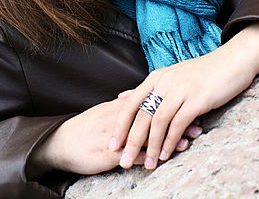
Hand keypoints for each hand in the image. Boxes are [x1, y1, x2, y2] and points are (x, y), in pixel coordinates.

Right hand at [28, 96, 201, 177]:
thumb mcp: (103, 112)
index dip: (170, 104)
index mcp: (119, 106)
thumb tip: (138, 100)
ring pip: (146, 134)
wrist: (59, 142)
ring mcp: (115, 135)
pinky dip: (150, 156)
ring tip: (189, 140)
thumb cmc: (84, 128)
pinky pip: (132, 154)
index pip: (149, 102)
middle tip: (198, 121)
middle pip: (153, 116)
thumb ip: (122, 107)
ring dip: (168, 138)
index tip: (190, 104)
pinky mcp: (109, 153)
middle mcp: (119, 117)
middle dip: (176, 119)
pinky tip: (164, 159)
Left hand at [109, 22, 258, 170]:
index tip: (112, 145)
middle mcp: (165, 82)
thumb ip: (151, 89)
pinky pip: (178, 123)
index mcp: (156, 77)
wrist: (230, 62)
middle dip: (131, 141)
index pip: (131, 103)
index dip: (120, 125)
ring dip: (151, 146)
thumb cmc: (202, 73)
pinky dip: (170, 141)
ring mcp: (181, 89)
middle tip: (123, 161)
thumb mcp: (172, 76)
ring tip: (148, 165)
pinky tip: (167, 154)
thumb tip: (125, 97)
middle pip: (142, 115)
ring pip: (158, 122)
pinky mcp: (197, 98)